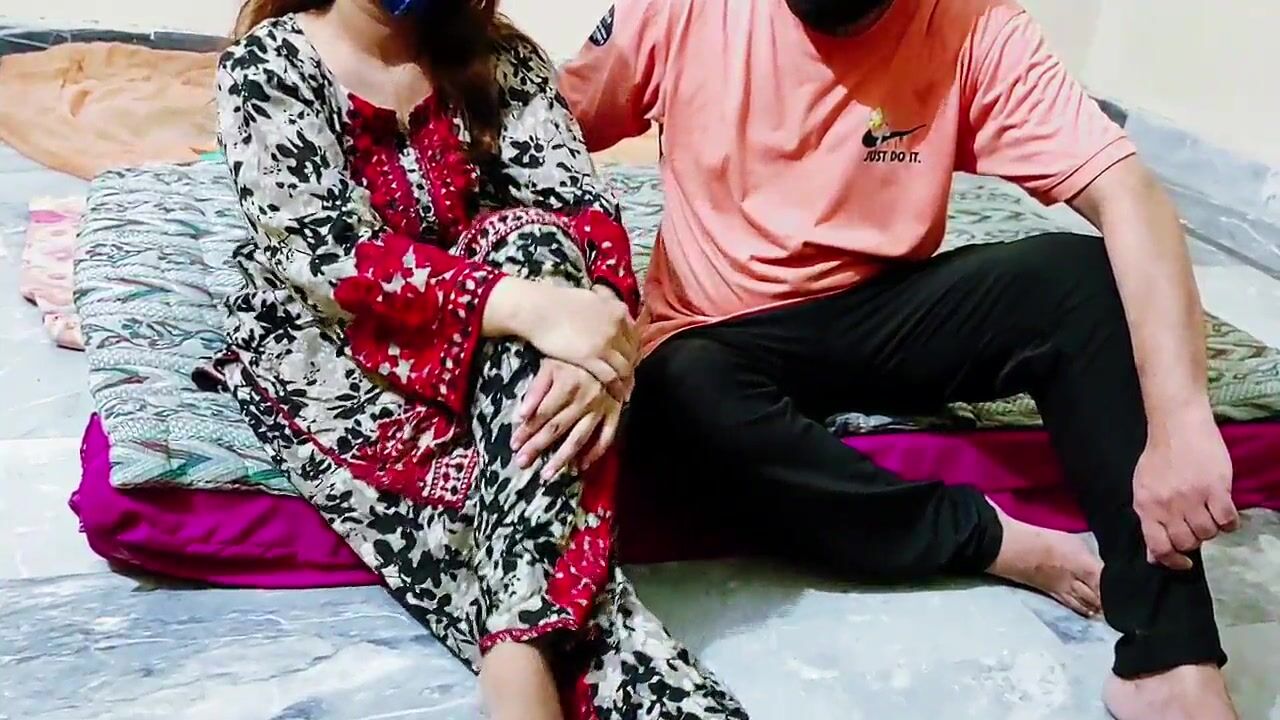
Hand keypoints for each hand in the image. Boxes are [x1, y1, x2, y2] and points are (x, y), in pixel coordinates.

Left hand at [512, 359, 623, 478]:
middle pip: (556, 429)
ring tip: (548, 474)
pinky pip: (606, 436)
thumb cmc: (574, 353)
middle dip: (537, 447)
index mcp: (567, 386)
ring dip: (563, 457)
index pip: (541, 415)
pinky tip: (581, 466)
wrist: (610, 344)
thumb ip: (535, 390)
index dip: (526, 431)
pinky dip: (595, 452)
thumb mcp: (550, 363)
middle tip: (522, 463)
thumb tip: (520, 415)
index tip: (514, 444)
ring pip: (579, 437)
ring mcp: (601, 408)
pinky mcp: (615, 411)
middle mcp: (584, 400)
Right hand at [520, 283, 637, 390]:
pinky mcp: (592, 358)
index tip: (630, 359)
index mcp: (617, 310)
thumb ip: (604, 302)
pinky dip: (616, 388)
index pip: (634, 334)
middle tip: (629, 378)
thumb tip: (607, 302)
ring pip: (624, 366)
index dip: (633, 349)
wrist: (538, 310)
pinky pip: (611, 377)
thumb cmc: (556, 302)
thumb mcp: (589, 297)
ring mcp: (606, 343)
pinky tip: (616, 396)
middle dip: (631, 366)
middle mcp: (616, 327)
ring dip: (627, 380)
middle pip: (632, 352)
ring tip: (625, 391)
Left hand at [1133, 414, 1238, 569]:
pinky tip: (1224, 511)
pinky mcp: (1215, 488)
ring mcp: (1192, 497)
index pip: (1158, 547)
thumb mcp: (1144, 489)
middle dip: (1194, 540)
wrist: (1176, 424)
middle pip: (1187, 543)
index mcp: (1146, 506)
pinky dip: (1230, 522)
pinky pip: (1227, 521)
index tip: (1184, 562)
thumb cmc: (1159, 457)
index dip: (1172, 561)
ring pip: (1208, 534)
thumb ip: (1150, 522)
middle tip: (1196, 525)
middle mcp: (1167, 506)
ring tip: (1209, 513)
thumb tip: (1155, 557)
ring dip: (1212, 529)